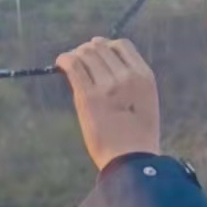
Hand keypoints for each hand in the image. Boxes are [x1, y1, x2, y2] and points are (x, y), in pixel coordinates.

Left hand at [55, 38, 160, 170]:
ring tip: (69, 63)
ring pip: (85, 54)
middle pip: (100, 47)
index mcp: (144, 77)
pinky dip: (64, 60)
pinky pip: (73, 66)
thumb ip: (131, 80)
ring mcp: (107, 86)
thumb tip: (104, 58)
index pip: (122, 45)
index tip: (97, 52)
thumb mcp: (145, 102)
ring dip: (75, 55)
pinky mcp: (88, 96)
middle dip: (87, 50)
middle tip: (80, 60)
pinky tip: (60, 64)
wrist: (130, 160)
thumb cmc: (137, 136)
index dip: (106, 45)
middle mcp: (127, 77)